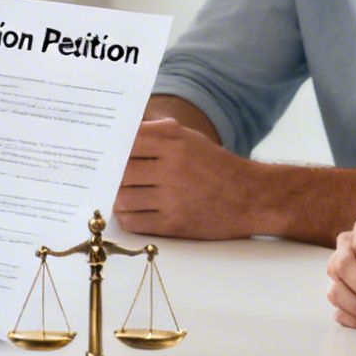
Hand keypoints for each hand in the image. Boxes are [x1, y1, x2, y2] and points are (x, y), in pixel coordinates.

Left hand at [112, 118, 261, 238]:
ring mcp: (173, 198)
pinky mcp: (175, 224)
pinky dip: (127, 217)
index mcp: (176, 143)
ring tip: (119, 194)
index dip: (113, 148)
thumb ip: (160, 132)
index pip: (129, 141)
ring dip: (117, 197)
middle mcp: (173, 168)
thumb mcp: (192, 139)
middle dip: (112, 175)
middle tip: (106, 177)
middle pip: (122, 171)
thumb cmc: (217, 165)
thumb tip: (125, 132)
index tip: (104, 153)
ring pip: (124, 198)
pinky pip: (135, 222)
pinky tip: (131, 211)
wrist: (252, 198)